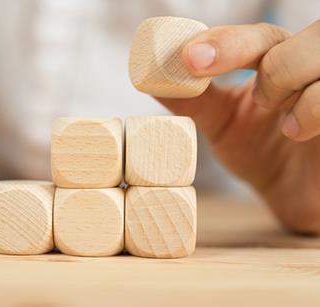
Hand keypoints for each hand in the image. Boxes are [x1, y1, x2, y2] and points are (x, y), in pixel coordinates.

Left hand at [157, 21, 319, 232]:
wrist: (292, 189)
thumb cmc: (257, 149)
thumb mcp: (220, 122)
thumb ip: (192, 98)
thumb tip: (150, 80)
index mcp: (275, 58)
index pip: (258, 37)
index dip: (227, 43)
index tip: (191, 58)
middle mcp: (309, 64)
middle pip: (307, 37)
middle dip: (276, 66)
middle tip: (259, 99)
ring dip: (297, 87)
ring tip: (283, 124)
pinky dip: (316, 108)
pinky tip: (298, 133)